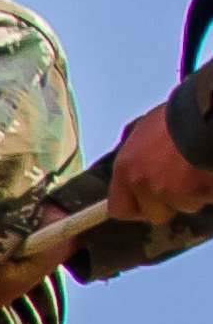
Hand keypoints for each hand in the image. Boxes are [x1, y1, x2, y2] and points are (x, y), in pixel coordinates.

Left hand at [110, 99, 212, 223]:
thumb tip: (138, 168)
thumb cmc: (179, 113)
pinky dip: (210, 187)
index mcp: (127, 168)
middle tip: (183, 181)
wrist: (206, 110)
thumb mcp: (147, 130)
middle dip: (170, 202)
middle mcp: (146, 184)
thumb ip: (139, 157)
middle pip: (156, 213)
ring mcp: (174, 191)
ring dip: (195, 192)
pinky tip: (210, 167)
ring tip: (200, 165)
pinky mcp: (201, 192)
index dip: (136, 208)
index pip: (119, 209)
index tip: (147, 202)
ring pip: (186, 206)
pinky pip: (207, 197)